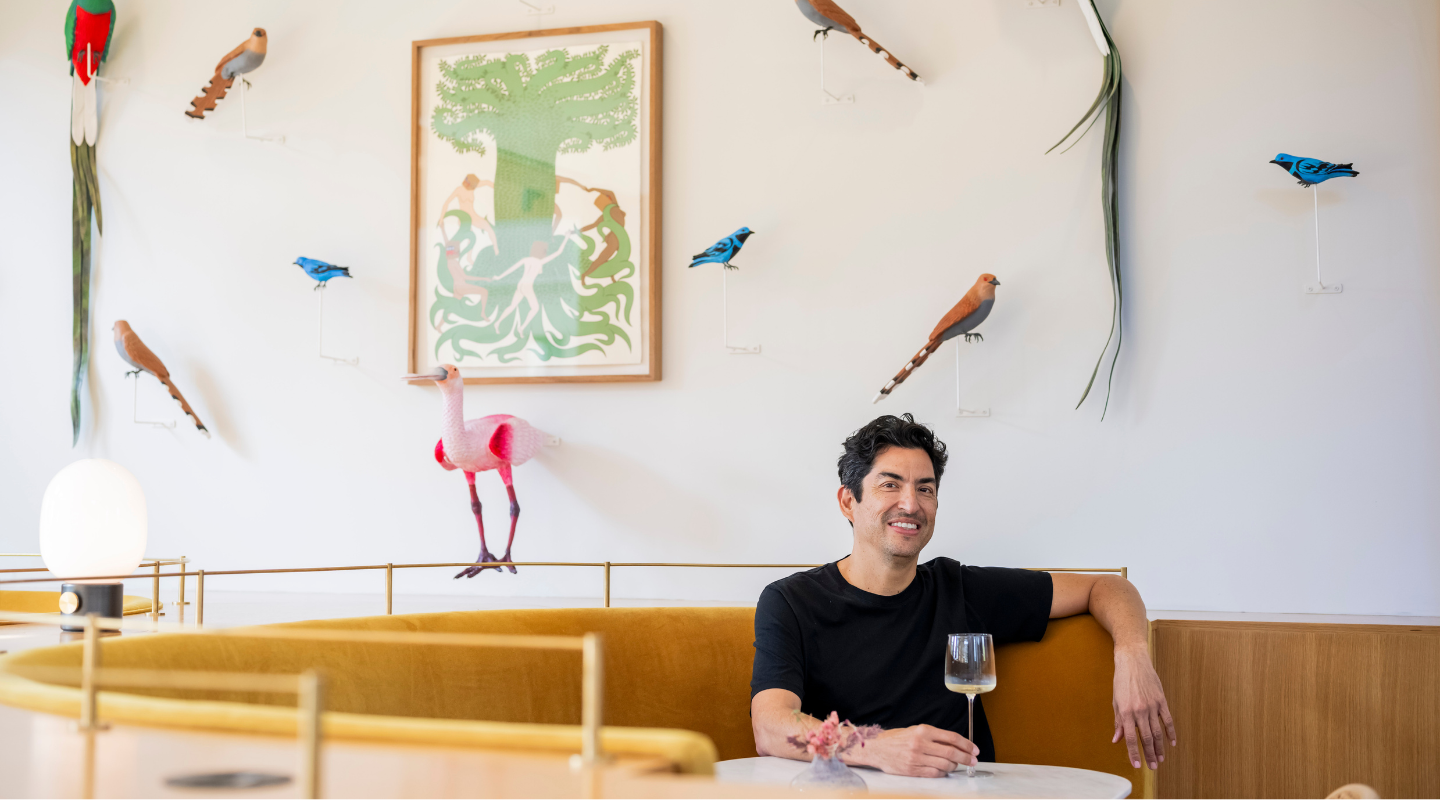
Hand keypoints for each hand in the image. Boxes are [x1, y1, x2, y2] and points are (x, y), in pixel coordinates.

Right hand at [846, 724, 977, 777]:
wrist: (876, 748)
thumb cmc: (897, 739)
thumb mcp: (916, 730)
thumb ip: (934, 736)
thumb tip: (956, 744)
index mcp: (923, 730)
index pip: (952, 738)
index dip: (967, 744)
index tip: (974, 750)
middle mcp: (921, 743)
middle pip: (951, 752)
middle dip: (966, 758)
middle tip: (973, 761)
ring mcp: (916, 758)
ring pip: (945, 765)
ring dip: (954, 766)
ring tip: (956, 765)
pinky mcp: (913, 770)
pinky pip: (935, 773)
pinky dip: (943, 773)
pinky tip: (944, 770)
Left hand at [1112, 647, 1176, 769]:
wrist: (1133, 661)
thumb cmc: (1121, 682)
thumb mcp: (1116, 701)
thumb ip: (1118, 722)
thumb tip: (1116, 740)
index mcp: (1126, 712)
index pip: (1130, 738)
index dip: (1133, 753)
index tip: (1137, 765)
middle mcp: (1139, 710)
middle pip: (1146, 738)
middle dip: (1149, 755)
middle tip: (1152, 767)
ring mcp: (1152, 706)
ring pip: (1158, 732)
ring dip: (1159, 748)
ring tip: (1160, 759)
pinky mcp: (1161, 701)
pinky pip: (1168, 720)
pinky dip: (1171, 733)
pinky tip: (1172, 743)